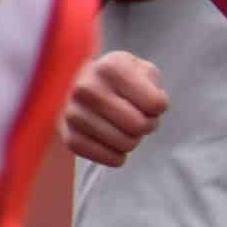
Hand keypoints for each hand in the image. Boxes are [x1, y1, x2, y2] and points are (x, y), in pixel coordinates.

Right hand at [62, 52, 169, 166]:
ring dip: (132, 140)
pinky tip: (114, 144)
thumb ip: (152, 82)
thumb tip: (153, 105)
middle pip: (139, 125)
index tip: (149, 101)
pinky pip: (105, 157)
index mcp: (110, 68)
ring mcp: (73, 112)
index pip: (155, 104)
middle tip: (138, 117)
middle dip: (147, 124)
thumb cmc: (117, 79)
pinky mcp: (67, 135)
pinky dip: (116, 156)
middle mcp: (87, 88)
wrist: (75, 85)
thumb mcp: (140, 69)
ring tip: (123, 126)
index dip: (159, 106)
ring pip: (125, 144)